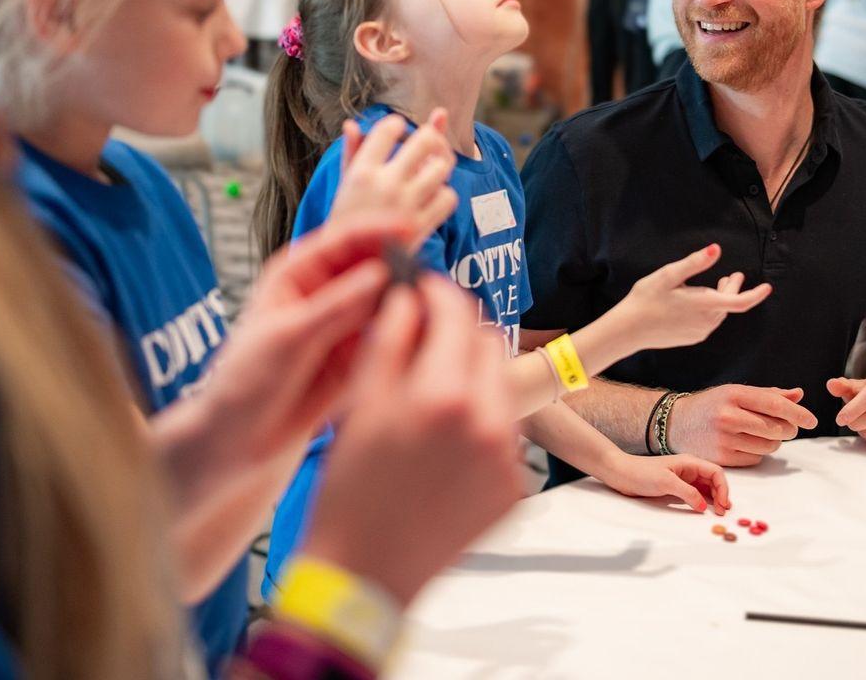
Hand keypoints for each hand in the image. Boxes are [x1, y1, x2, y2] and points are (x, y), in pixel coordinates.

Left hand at [195, 213, 410, 475]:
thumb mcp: (286, 338)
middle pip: (373, 264)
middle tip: (425, 277)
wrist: (238, 442)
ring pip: (388, 299)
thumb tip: (380, 274)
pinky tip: (421, 337)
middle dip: (400, 265)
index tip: (408, 229)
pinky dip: (408, 332)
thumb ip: (335, 307)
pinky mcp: (363, 354)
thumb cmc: (244, 383)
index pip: (345, 238)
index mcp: (299, 272)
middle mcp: (327, 290)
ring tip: (427, 310)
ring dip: (407, 300)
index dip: (377, 229)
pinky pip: (393, 335)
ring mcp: (347, 322)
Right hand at [304, 275, 520, 605]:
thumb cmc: (350, 492)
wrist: (365, 575)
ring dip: (471, 372)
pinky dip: (480, 416)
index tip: (423, 290)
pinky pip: (505, 428)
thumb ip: (389, 338)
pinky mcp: (514, 485)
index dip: (438, 293)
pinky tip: (444, 433)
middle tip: (425, 336)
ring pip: (500, 383)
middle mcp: (488, 422)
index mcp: (444, 396)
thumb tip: (408, 296)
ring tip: (431, 389)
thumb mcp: (359, 404)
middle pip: (487, 342)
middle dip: (457, 330)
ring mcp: (508, 456)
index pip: (458, 313)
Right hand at [330, 111, 457, 253]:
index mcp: (361, 173)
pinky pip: (448, 197)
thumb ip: (351, 154)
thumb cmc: (347, 221)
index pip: (387, 130)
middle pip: (424, 140)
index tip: (399, 126)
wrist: (350, 269)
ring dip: (440, 166)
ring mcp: (405, 206)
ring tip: (431, 169)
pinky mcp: (421, 226)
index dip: (396, 124)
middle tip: (427, 140)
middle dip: (430, 135)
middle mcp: (385, 185)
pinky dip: (444, 195)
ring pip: (442, 167)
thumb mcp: (343, 187)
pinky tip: (433, 195)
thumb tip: (351, 123)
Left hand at [599, 451, 730, 514]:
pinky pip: (694, 493)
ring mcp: (681, 478)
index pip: (715, 472)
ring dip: (713, 498)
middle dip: (720, 494)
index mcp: (689, 462)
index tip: (723, 504)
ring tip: (718, 512)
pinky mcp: (674, 486)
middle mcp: (688, 469)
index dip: (723, 488)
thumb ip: (687, 493)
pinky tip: (703, 508)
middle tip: (722, 512)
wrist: (620, 472)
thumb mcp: (666, 482)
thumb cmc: (641, 472)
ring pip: (705, 487)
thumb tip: (703, 506)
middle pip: (712, 480)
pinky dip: (702, 500)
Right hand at [620, 244, 771, 352]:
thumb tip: (716, 249)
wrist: (629, 330)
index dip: (756, 294)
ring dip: (722, 298)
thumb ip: (695, 262)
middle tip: (734, 275)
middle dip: (733, 288)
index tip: (767, 287)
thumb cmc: (646, 299)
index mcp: (704, 304)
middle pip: (729, 304)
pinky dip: (711, 310)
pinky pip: (709, 322)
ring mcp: (700, 331)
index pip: (740, 301)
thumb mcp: (669, 275)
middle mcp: (706, 321)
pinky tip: (700, 303)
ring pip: (719, 313)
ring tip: (718, 285)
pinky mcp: (692, 338)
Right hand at [666, 385, 817, 466]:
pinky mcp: (722, 458)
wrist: (677, 424)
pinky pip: (756, 459)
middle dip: (787, 429)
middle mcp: (728, 416)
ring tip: (762, 434)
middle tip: (785, 427)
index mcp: (734, 394)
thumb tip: (799, 395)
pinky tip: (747, 444)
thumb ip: (768, 394)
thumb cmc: (712, 406)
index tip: (812, 420)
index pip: (775, 405)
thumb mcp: (735, 392)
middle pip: (777, 428)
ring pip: (769, 446)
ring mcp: (724, 439)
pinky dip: (758, 453)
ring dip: (774, 442)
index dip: (798, 413)